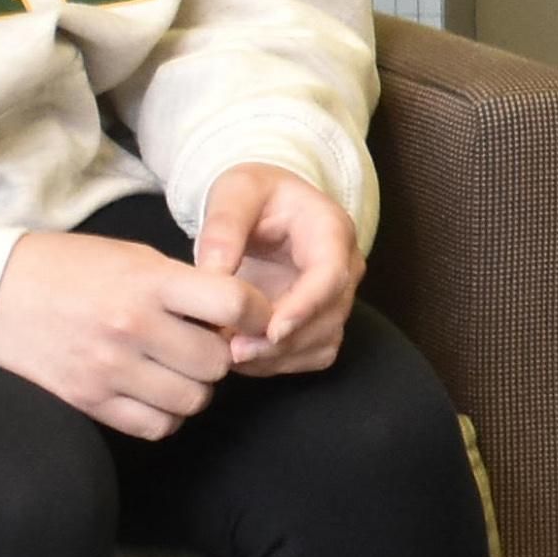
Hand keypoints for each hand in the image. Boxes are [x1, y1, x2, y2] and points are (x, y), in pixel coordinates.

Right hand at [0, 228, 259, 439]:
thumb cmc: (70, 268)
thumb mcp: (133, 257)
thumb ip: (184, 284)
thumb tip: (235, 316)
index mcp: (148, 282)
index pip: (233, 304)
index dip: (256, 313)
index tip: (252, 317)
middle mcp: (132, 327)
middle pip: (218, 362)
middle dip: (220, 354)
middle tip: (201, 343)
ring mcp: (109, 369)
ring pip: (193, 400)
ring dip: (194, 387)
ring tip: (175, 367)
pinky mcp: (89, 400)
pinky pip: (156, 426)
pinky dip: (165, 414)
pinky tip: (154, 391)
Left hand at [192, 164, 362, 375]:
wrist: (265, 207)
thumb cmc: (254, 195)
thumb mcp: (235, 192)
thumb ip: (223, 227)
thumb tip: (212, 274)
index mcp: (331, 230)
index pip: (331, 275)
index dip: (305, 307)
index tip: (271, 330)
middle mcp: (345, 268)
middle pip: (328, 317)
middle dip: (282, 341)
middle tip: (231, 350)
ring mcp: (336, 299)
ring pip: (321, 343)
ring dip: (277, 357)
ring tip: (228, 352)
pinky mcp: (322, 323)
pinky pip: (309, 356)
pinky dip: (277, 364)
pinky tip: (241, 355)